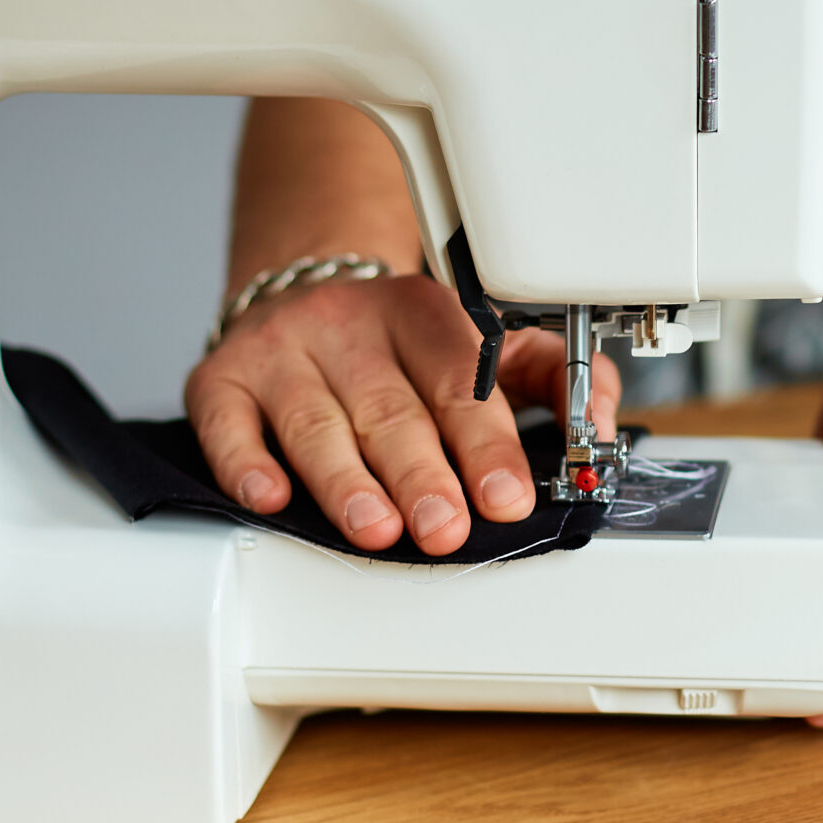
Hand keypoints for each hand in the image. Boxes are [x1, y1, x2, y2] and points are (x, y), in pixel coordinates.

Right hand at [186, 273, 616, 554]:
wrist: (304, 293)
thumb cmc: (403, 344)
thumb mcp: (485, 341)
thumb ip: (554, 376)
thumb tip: (600, 422)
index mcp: (424, 314)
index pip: (460, 382)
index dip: (486, 443)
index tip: (507, 495)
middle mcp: (351, 326)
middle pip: (390, 408)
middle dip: (420, 475)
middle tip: (444, 528)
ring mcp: (284, 350)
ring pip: (316, 421)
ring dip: (346, 481)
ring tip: (374, 529)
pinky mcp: (222, 377)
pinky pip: (229, 421)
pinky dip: (245, 461)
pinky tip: (268, 495)